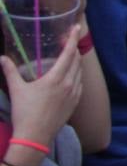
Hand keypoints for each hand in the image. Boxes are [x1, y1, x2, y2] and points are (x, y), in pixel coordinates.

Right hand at [3, 26, 83, 149]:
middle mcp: (69, 84)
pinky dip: (77, 76)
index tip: (77, 29)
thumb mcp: (16, 90)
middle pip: (76, 61)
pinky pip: (80, 84)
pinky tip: (71, 76)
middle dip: (73, 49)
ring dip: (76, 62)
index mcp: (56, 78)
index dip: (73, 39)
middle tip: (68, 42)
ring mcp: (74, 94)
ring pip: (79, 72)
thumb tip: (1, 58)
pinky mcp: (75, 103)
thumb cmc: (25, 112)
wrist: (35, 137)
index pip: (68, 54)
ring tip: (69, 57)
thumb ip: (10, 72)